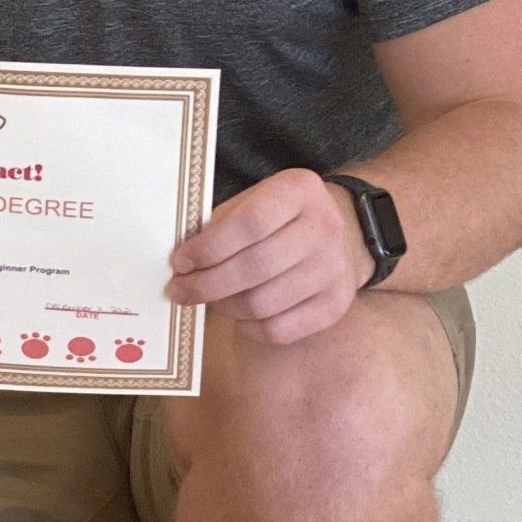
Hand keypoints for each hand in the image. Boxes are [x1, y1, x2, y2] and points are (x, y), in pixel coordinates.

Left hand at [165, 169, 373, 345]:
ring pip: (262, 303)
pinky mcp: (335, 306)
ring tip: (209, 298)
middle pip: (255, 267)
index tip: (180, 262)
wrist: (342, 235)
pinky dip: (248, 327)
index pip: (249, 222)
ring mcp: (334, 270)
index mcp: (299, 190)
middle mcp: (324, 228)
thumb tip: (181, 262)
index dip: (208, 248)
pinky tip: (238, 314)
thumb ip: (220, 224)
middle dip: (207, 284)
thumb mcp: (254, 200)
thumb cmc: (281, 218)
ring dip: (224, 306)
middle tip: (180, 290)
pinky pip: (279, 330)